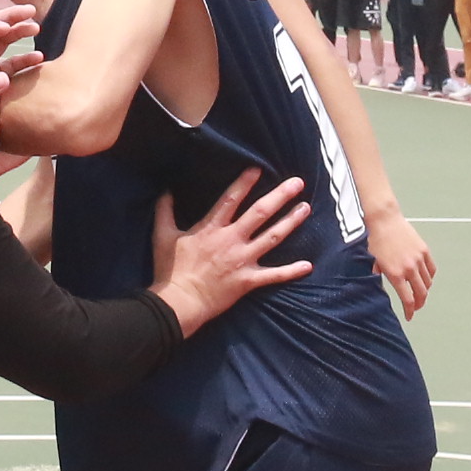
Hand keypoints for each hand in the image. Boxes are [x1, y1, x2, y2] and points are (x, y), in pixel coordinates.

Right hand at [149, 172, 313, 333]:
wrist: (180, 302)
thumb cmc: (170, 269)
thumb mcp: (162, 235)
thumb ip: (165, 210)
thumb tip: (165, 190)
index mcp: (212, 228)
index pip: (231, 199)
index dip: (244, 183)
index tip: (258, 169)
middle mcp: (232, 240)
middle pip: (260, 213)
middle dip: (280, 196)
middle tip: (297, 182)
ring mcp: (243, 260)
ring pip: (272, 237)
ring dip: (290, 222)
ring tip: (305, 208)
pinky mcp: (248, 280)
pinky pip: (274, 275)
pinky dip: (291, 271)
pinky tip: (308, 265)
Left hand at [365, 198, 433, 317]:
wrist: (382, 219)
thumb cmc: (373, 239)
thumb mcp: (370, 263)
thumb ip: (375, 278)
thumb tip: (374, 290)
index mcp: (395, 274)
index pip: (408, 300)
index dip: (410, 311)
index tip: (409, 316)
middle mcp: (410, 268)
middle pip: (421, 293)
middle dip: (419, 304)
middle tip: (415, 308)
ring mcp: (419, 258)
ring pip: (428, 282)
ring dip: (425, 291)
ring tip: (419, 294)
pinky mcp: (424, 250)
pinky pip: (431, 269)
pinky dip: (430, 277)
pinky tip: (425, 279)